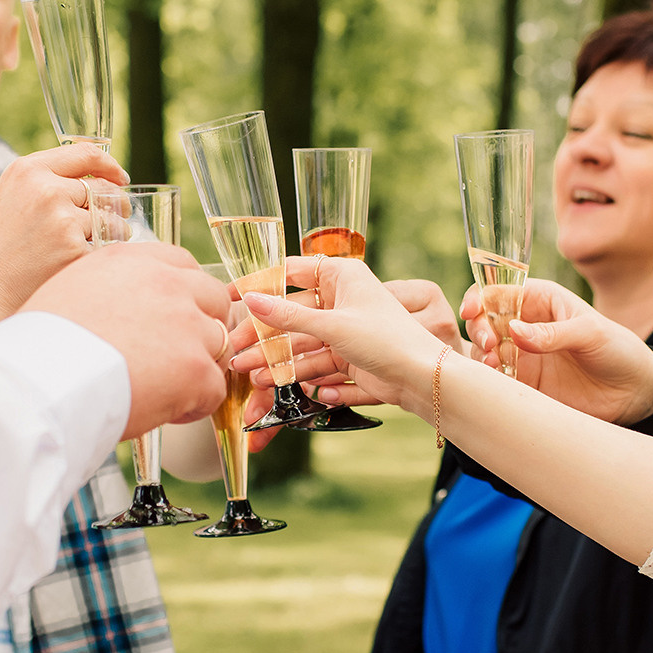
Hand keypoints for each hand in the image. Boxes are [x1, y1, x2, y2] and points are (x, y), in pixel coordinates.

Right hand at [0, 144, 126, 319]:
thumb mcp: (8, 198)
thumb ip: (44, 184)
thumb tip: (93, 183)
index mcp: (28, 170)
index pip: (86, 154)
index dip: (110, 166)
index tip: (120, 178)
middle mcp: (47, 189)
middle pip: (104, 190)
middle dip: (115, 206)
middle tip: (116, 220)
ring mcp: (62, 220)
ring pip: (110, 221)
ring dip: (113, 234)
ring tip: (96, 246)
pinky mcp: (73, 250)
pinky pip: (105, 249)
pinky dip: (100, 258)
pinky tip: (80, 266)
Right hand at [26, 242, 230, 437]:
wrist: (37, 384)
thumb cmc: (38, 347)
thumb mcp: (70, 291)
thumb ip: (109, 289)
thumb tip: (119, 307)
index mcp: (132, 261)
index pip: (182, 265)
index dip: (183, 295)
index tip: (172, 318)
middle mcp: (166, 284)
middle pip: (213, 299)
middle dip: (200, 328)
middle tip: (175, 357)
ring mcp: (187, 326)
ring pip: (217, 346)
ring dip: (195, 368)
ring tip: (161, 390)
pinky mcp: (195, 369)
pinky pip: (214, 389)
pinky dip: (194, 405)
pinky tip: (163, 412)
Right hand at [234, 258, 449, 411]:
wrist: (421, 376)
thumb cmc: (387, 339)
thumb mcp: (332, 325)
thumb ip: (288, 315)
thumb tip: (251, 300)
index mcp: (341, 275)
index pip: (290, 273)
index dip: (259, 284)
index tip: (231, 296)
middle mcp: (340, 297)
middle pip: (290, 311)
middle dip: (262, 331)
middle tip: (235, 346)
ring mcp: (342, 326)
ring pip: (299, 338)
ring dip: (273, 355)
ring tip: (246, 369)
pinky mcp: (345, 352)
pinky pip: (312, 357)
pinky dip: (293, 369)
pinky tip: (271, 380)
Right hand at [459, 279, 652, 423]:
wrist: (634, 392)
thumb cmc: (617, 349)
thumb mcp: (590, 333)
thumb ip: (552, 333)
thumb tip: (513, 331)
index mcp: (540, 300)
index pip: (499, 291)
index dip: (480, 297)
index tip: (473, 310)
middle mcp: (525, 325)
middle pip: (484, 320)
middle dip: (478, 329)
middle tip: (489, 345)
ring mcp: (522, 355)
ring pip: (484, 351)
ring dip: (481, 356)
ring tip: (494, 365)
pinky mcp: (524, 383)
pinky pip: (495, 379)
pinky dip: (489, 380)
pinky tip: (499, 382)